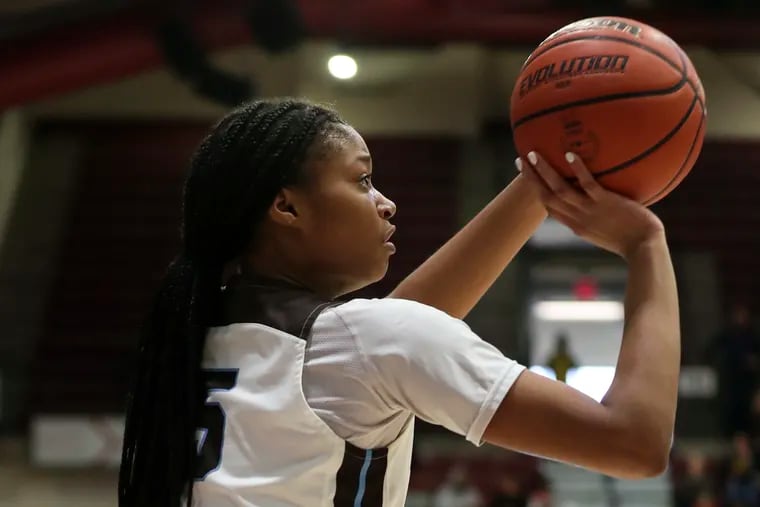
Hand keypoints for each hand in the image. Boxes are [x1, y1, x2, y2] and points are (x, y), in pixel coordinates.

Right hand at [518, 151, 664, 258]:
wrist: (644, 248)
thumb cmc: (631, 241)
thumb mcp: (604, 235)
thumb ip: (594, 222)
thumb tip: (594, 210)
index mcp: (576, 226)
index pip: (550, 208)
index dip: (537, 192)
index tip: (529, 178)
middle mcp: (577, 218)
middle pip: (546, 196)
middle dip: (532, 178)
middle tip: (520, 161)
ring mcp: (590, 210)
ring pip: (560, 189)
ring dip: (544, 171)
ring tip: (533, 154)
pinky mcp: (605, 202)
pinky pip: (588, 183)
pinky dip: (577, 169)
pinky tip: (569, 154)